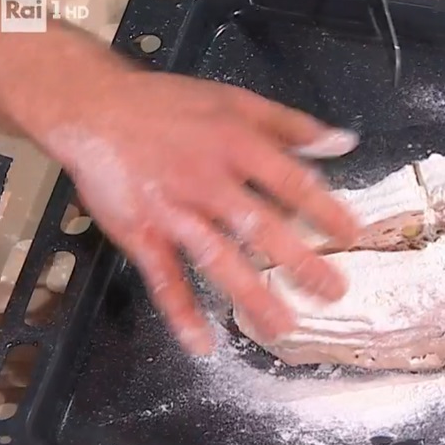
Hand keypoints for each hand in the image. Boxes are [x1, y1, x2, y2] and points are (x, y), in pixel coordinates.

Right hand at [34, 68, 359, 355]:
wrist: (93, 108)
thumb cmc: (169, 105)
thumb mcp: (235, 100)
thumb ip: (291, 125)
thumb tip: (344, 143)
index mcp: (235, 146)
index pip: (289, 181)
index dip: (323, 209)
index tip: (351, 235)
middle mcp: (206, 181)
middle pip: (259, 226)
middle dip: (298, 261)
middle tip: (333, 291)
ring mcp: (173, 211)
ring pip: (216, 258)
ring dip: (251, 294)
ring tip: (284, 326)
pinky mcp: (141, 234)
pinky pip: (163, 279)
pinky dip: (181, 312)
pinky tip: (202, 344)